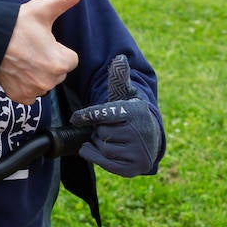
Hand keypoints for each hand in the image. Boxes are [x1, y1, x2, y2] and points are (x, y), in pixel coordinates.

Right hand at [0, 0, 81, 104]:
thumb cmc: (15, 24)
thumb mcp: (42, 10)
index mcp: (60, 62)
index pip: (70, 59)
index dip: (57, 48)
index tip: (42, 41)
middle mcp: (49, 81)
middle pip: (57, 72)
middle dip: (48, 62)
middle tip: (30, 49)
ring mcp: (34, 90)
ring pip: (44, 82)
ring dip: (37, 74)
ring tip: (21, 59)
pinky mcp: (20, 96)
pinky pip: (30, 95)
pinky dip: (24, 86)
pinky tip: (16, 72)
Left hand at [70, 55, 163, 176]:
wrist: (150, 138)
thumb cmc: (131, 113)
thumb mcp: (127, 94)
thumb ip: (119, 78)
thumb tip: (119, 58)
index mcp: (134, 112)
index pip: (104, 114)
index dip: (87, 116)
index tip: (76, 119)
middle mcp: (139, 132)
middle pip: (100, 132)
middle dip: (100, 130)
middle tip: (111, 128)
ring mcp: (137, 152)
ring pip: (101, 147)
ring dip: (99, 143)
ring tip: (113, 138)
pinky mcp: (133, 168)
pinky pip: (103, 162)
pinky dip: (96, 156)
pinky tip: (103, 149)